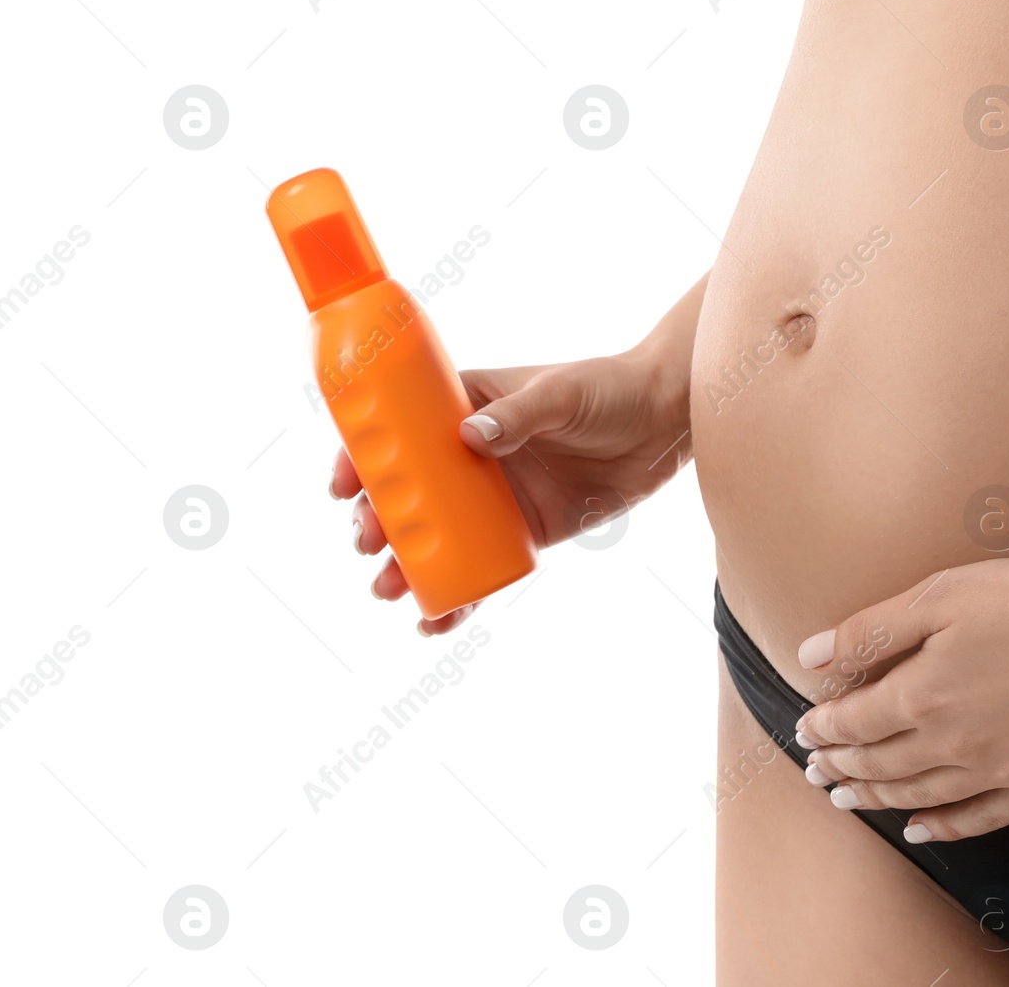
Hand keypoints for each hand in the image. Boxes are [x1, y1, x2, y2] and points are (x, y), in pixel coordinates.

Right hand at [331, 346, 691, 634]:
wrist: (666, 422)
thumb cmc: (610, 387)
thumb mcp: (562, 393)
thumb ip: (521, 414)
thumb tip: (469, 437)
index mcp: (467, 406)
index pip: (398, 428)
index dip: (361, 455)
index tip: (341, 483)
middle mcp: (470, 453)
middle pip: (407, 490)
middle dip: (377, 520)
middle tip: (368, 541)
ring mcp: (496, 496)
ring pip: (434, 535)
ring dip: (404, 565)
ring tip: (387, 589)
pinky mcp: (525, 531)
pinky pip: (480, 567)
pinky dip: (457, 595)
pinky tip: (436, 621)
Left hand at [794, 547, 1008, 840]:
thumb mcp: (945, 595)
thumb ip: (872, 630)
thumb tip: (809, 656)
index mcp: (925, 694)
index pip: (856, 723)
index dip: (825, 727)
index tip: (805, 729)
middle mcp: (956, 745)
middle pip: (883, 765)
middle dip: (842, 767)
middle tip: (815, 770)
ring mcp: (1004, 773)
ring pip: (923, 796)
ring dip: (878, 799)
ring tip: (847, 799)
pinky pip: (981, 819)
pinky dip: (943, 827)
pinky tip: (919, 829)